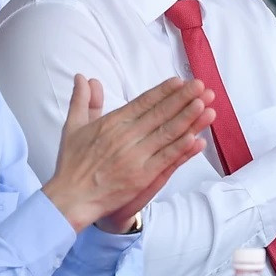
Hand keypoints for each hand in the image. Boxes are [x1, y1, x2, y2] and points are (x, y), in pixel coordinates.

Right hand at [44, 75, 213, 231]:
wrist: (70, 198)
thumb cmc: (72, 164)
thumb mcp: (73, 127)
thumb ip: (83, 100)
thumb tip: (84, 77)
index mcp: (112, 123)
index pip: (143, 102)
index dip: (163, 91)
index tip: (180, 81)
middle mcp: (126, 137)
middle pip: (160, 114)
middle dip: (183, 98)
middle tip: (201, 85)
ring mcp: (135, 157)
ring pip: (166, 134)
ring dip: (188, 118)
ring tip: (205, 105)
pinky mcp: (141, 177)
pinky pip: (166, 159)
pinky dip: (181, 148)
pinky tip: (196, 138)